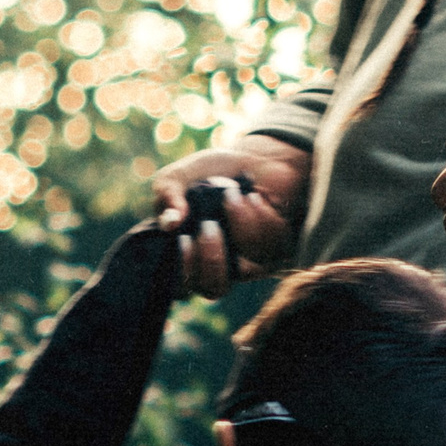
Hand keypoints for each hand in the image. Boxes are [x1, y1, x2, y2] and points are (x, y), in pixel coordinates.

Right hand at [150, 137, 310, 297]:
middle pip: (214, 288)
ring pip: (247, 268)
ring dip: (238, 225)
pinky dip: (258, 214)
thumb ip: (167, 195)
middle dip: (210, 257)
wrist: (254, 156)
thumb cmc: (212, 173)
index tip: (182, 240)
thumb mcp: (179, 177)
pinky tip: (252, 195)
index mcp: (192, 258)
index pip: (183, 287)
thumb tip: (170, 222)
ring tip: (231, 193)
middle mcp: (221, 267)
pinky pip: (270, 243)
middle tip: (208, 224)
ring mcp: (252, 262)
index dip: (183, 273)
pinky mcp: (278, 248)